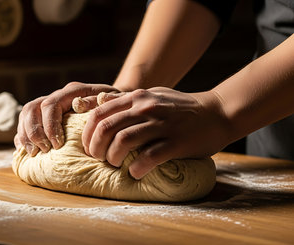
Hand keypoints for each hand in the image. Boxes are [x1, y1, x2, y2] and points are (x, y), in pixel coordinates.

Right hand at [14, 82, 118, 155]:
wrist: (115, 106)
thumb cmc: (116, 107)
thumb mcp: (116, 102)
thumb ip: (104, 102)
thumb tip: (85, 103)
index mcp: (72, 91)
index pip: (51, 104)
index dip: (50, 125)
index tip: (58, 145)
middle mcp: (57, 96)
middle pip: (32, 108)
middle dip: (35, 132)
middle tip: (45, 150)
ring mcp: (48, 106)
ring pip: (26, 114)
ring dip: (26, 135)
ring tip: (34, 153)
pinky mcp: (43, 117)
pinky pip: (24, 123)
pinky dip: (22, 137)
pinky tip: (27, 151)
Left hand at [82, 87, 229, 178]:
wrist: (218, 112)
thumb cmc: (181, 108)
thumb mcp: (153, 95)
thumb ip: (127, 101)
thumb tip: (98, 104)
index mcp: (137, 97)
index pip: (99, 114)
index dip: (88, 133)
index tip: (89, 147)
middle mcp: (146, 107)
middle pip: (106, 128)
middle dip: (96, 147)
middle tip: (99, 158)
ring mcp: (161, 124)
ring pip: (123, 141)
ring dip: (113, 158)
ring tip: (116, 165)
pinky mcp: (176, 142)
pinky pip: (148, 157)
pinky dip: (137, 168)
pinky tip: (136, 173)